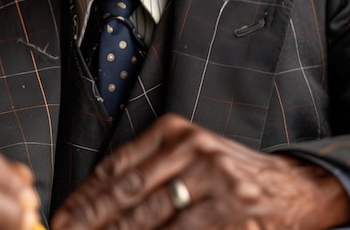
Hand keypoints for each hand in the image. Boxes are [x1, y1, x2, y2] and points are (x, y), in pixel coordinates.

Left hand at [51, 114, 349, 229]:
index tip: (62, 217)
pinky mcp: (230, 215)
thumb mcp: (185, 152)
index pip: (117, 165)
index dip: (85, 195)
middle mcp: (192, 150)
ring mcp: (213, 182)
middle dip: (91, 219)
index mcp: (173, 130)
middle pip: (128, 191)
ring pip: (151, 218)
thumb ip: (144, 167)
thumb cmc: (223, 170)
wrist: (287, 186)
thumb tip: (94, 197)